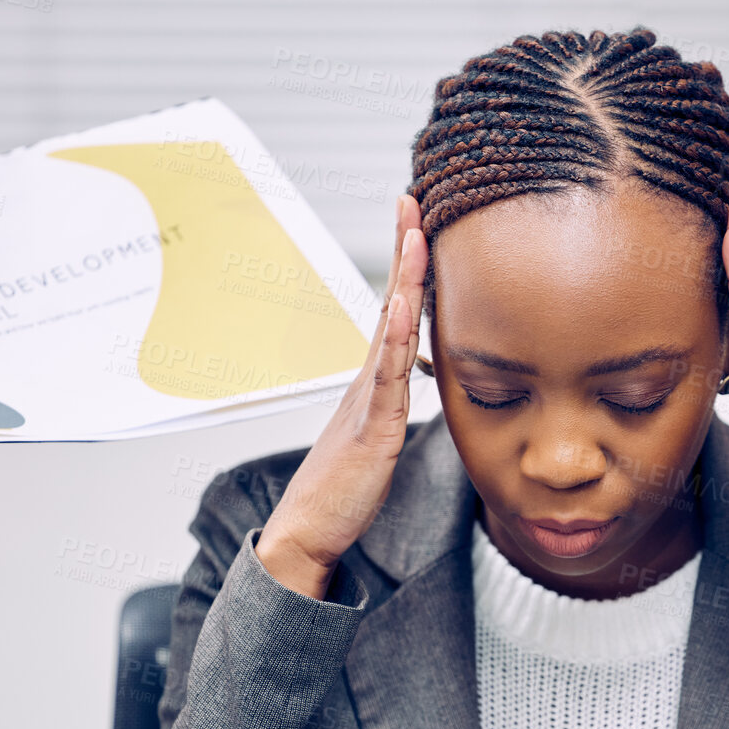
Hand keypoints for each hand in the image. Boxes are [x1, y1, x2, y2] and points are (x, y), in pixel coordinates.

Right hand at [254, 196, 427, 597]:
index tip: (418, 221)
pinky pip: (387, 380)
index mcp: (376, 379)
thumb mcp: (379, 433)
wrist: (311, 527)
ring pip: (391, 331)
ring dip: (405, 283)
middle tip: (411, 201)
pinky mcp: (373, 428)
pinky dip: (396, 342)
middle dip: (404, 251)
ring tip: (416, 238)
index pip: (397, 311)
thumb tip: (413, 381)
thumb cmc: (345, 485)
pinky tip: (405, 311)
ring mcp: (369, 400)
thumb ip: (394, 402)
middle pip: (392, 303)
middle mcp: (370, 379)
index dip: (409, 266)